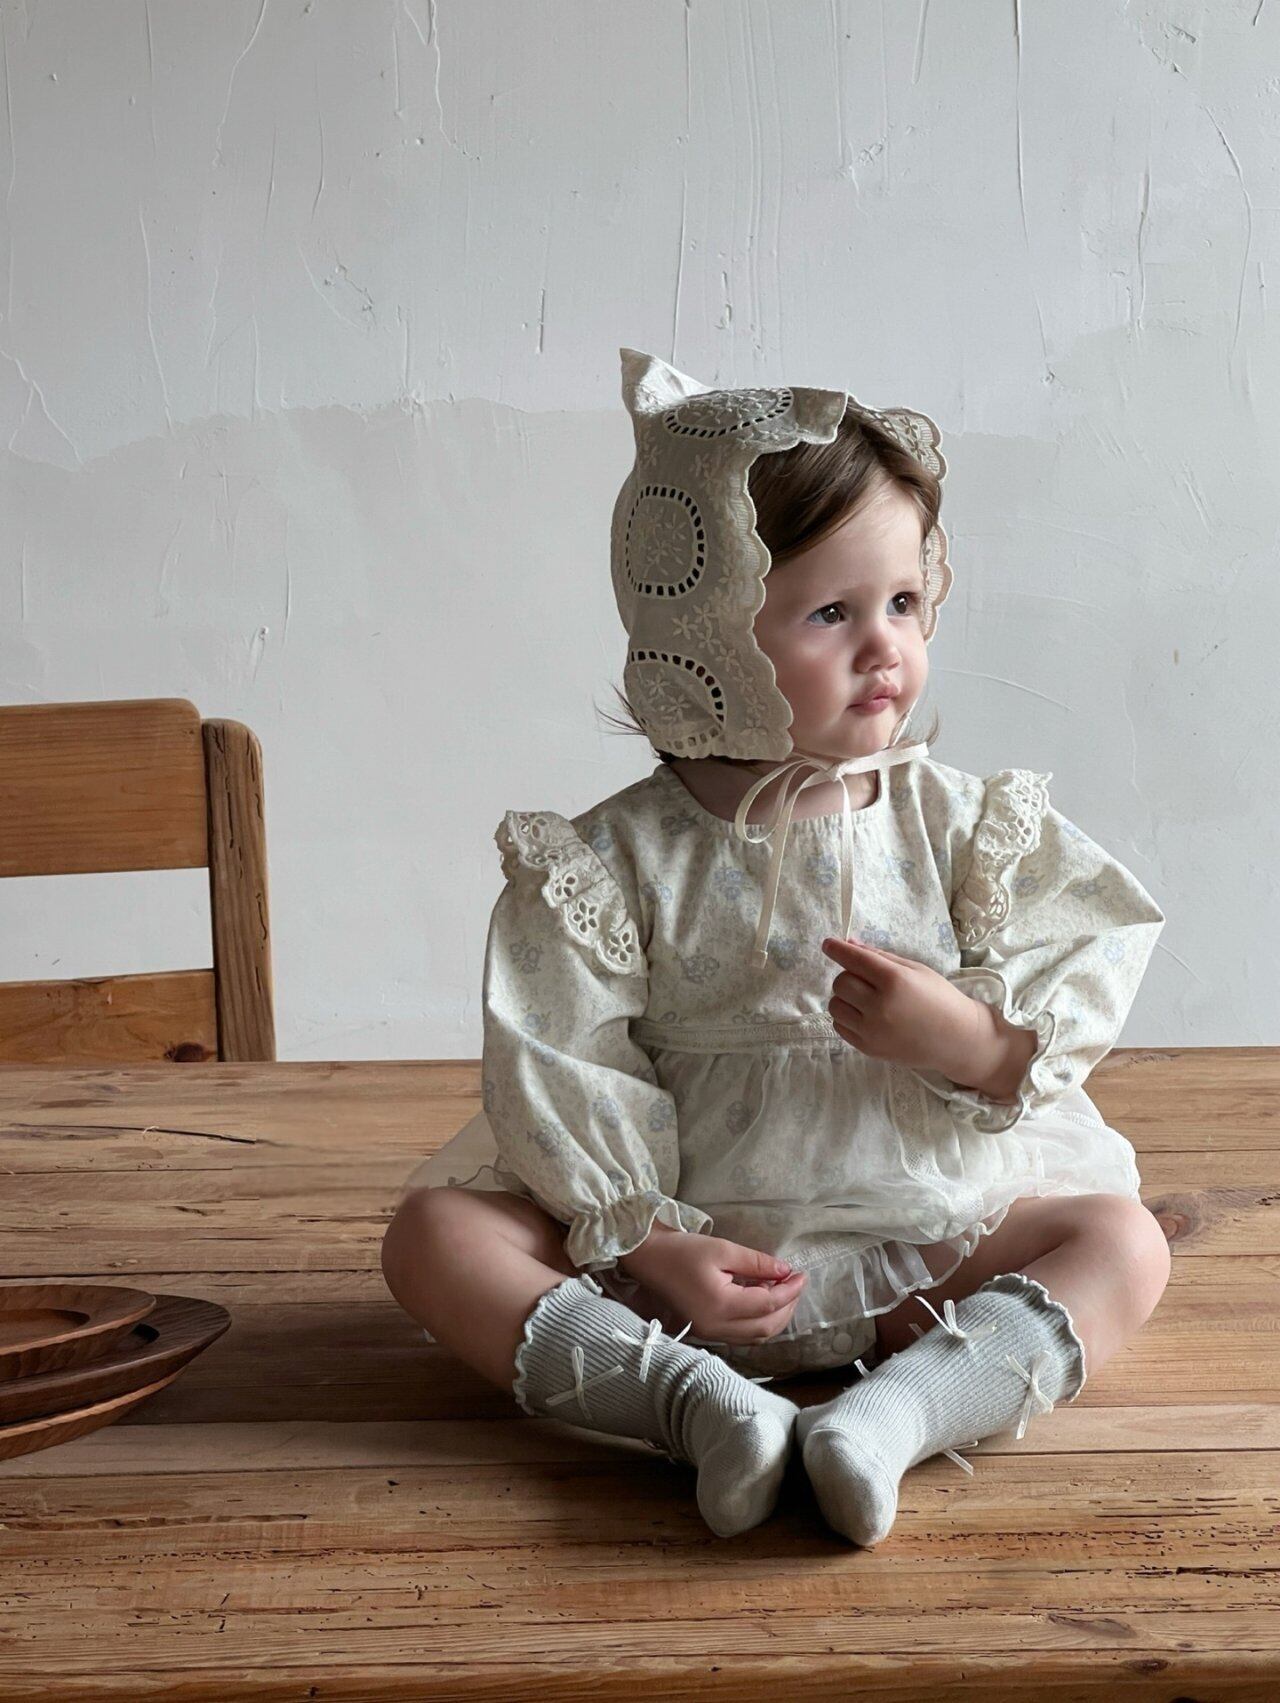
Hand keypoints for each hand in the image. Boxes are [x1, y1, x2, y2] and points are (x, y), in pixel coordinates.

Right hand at [617, 1222, 806, 1345]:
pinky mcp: (704, 1332)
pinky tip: (760, 1299)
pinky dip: (758, 1321)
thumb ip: (757, 1263)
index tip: (801, 1273)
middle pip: (766, 1328)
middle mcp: (716, 1327)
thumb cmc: (682, 1250)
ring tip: (781, 1290)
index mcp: (721, 1306)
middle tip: (795, 1282)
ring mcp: (709, 1334)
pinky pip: (741, 1335)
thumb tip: (786, 1272)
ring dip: (775, 1317)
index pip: (768, 1304)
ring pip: (755, 1336)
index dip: (790, 1290)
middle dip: (787, 1306)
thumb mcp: (722, 1249)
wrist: (647, 1259)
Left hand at [821, 934, 987, 1080]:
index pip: (854, 960)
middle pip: (840, 982)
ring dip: (845, 998)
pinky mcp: (868, 1048)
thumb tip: (850, 944)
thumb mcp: (916, 969)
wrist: (956, 1039)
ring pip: (835, 1005)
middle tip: (865, 979)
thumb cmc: (939, 998)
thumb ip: (880, 957)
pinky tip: (865, 1015)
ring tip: (865, 999)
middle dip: (848, 976)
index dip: (837, 949)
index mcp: (894, 981)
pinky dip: (847, 1017)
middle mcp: (879, 1006)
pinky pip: (840, 1026)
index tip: (828, 944)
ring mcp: (872, 1031)